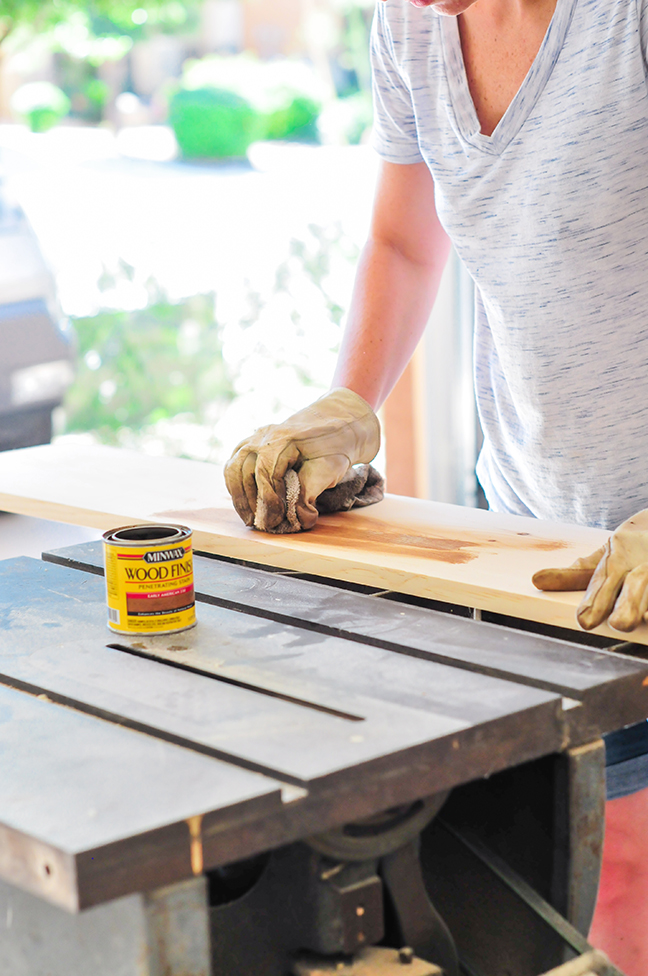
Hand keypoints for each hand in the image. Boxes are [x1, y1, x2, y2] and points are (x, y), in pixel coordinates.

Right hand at [224, 388, 379, 531]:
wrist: (343, 421)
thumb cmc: (339, 444)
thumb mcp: (332, 468)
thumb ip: (311, 490)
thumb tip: (300, 518)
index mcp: (285, 437)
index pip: (265, 471)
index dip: (267, 498)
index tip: (275, 519)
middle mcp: (266, 434)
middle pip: (242, 469)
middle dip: (250, 500)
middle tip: (262, 523)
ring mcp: (258, 435)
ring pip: (233, 466)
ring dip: (239, 495)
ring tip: (249, 518)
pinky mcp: (256, 442)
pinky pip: (236, 462)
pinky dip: (236, 484)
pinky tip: (246, 502)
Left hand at [532, 509, 647, 631]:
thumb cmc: (631, 552)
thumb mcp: (603, 559)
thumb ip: (573, 575)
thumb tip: (536, 581)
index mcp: (619, 557)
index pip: (604, 580)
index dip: (595, 600)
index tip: (584, 622)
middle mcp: (643, 563)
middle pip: (637, 583)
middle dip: (628, 603)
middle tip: (619, 624)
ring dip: (646, 602)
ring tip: (642, 620)